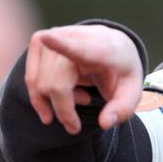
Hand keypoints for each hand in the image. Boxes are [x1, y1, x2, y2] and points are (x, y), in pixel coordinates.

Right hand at [25, 25, 142, 134]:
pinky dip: (42, 95)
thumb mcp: (131, 92)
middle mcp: (78, 37)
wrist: (112, 46)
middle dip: (63, 111)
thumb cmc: (120, 71)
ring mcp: (56, 35)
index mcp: (104, 49)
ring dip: (55, 101)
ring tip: (79, 98)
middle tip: (75, 126)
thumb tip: (105, 123)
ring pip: (41, 83)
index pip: (82, 48)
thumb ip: (122, 109)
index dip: (63, 45)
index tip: (47, 38)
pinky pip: (31, 78)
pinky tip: (63, 95)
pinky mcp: (40, 40)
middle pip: (57, 84)